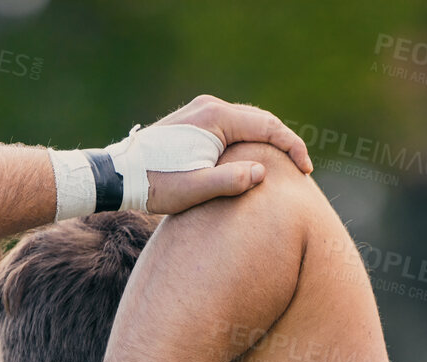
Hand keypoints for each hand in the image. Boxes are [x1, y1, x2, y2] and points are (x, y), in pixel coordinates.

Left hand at [143, 94, 313, 215]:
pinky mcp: (195, 121)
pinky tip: (256, 161)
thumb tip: (262, 172)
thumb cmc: (156, 185)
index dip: (292, 147)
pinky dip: (250, 141)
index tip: (306, 170)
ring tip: (285, 166)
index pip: (268, 126)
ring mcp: (202, 111)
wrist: (120, 175)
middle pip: (261, 120)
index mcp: (216, 118)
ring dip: (268, 142)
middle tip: (303, 169)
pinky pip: (233, 127)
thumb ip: (231, 181)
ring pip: (248, 122)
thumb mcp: (196, 190)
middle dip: (284, 143)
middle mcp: (210, 106)